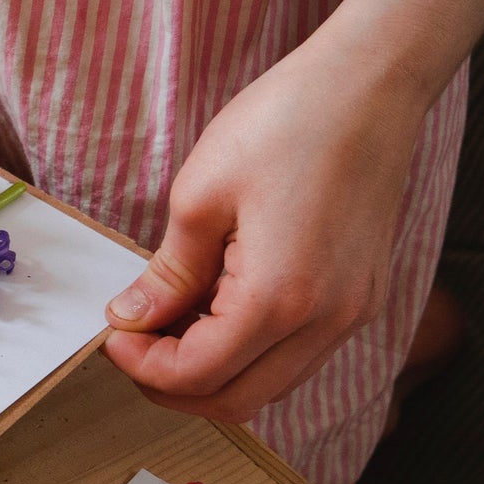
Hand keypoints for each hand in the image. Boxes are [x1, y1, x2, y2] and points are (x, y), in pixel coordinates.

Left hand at [101, 39, 425, 421]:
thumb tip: (132, 318)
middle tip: (133, 345)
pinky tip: (215, 310)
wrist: (371, 82)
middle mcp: (327, 322)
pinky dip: (249, 353)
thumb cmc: (287, 122)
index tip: (113, 336)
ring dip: (212, 372)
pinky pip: (297, 356)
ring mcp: (352, 314)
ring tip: (170, 323)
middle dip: (172, 385)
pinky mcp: (362, 299)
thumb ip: (167, 274)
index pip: (198, 375)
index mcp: (280, 299)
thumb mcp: (200, 196)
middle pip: (236, 401)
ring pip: (269, 386)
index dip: (143, 367)